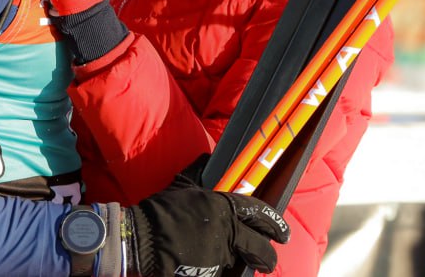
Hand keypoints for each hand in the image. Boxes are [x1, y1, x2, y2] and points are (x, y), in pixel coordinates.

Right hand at [125, 176, 289, 276]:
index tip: (283, 233)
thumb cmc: (161, 210)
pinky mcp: (208, 274)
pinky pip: (218, 272)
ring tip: (219, 257)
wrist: (141, 239)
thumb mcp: (182, 186)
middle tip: (267, 261)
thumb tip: (207, 159)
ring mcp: (218, 256)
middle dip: (266, 256)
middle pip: (258, 248)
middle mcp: (226, 232)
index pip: (258, 213)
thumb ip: (198, 172)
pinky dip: (214, 269)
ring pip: (235, 260)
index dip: (274, 224)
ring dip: (231, 259)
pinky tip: (202, 263)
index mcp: (222, 207)